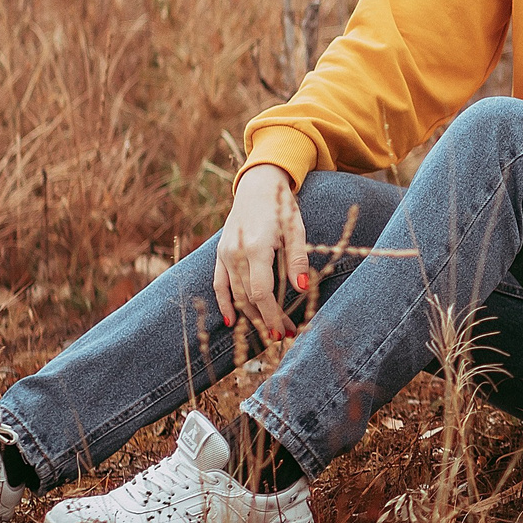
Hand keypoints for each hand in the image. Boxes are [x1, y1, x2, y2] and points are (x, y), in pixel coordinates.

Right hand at [213, 164, 307, 337]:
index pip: (261, 292)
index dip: (272, 315)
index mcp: (256, 247)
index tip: (285, 331)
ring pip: (234, 294)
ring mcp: (224, 254)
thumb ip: (298, 260)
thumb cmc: (282, 208)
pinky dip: (224, 303)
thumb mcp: (296, 230)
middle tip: (284, 336)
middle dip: (266, 320)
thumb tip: (303, 289)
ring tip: (267, 331)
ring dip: (250, 316)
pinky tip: (232, 322)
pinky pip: (219, 284)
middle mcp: (235, 253)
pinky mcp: (219, 253)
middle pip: (248, 297)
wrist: (258, 186)